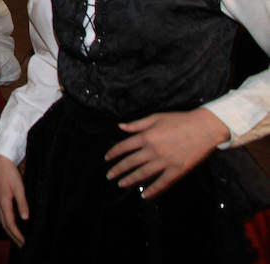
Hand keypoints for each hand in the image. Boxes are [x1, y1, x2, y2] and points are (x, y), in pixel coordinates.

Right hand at [0, 154, 27, 246]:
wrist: (1, 162)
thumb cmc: (10, 173)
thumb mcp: (19, 187)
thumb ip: (22, 203)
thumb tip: (25, 218)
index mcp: (4, 202)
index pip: (10, 223)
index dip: (17, 234)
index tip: (24, 242)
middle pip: (5, 224)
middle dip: (13, 236)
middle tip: (21, 245)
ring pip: (2, 220)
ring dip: (9, 230)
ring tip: (17, 237)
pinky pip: (2, 215)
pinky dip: (7, 223)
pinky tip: (12, 223)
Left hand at [105, 108, 229, 198]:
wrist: (205, 128)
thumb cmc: (180, 120)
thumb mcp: (156, 118)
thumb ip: (137, 124)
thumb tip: (120, 127)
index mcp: (146, 136)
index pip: (124, 147)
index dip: (113, 153)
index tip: (107, 159)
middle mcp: (153, 150)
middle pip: (130, 162)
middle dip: (118, 170)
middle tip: (109, 176)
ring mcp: (165, 161)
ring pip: (143, 174)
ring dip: (130, 180)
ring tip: (121, 184)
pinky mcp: (177, 170)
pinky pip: (162, 183)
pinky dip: (152, 190)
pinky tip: (144, 195)